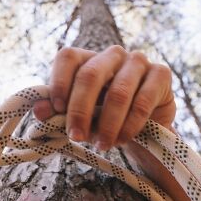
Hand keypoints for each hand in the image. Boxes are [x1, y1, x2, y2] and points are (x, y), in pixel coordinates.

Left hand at [33, 45, 200, 200]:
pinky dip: (129, 125)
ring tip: (103, 145)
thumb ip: (58, 111)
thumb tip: (39, 110)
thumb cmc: (105, 117)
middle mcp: (112, 54)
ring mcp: (138, 61)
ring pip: (117, 91)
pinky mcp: (161, 74)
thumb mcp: (79, 116)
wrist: (144, 128)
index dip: (59, 82)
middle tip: (77, 137)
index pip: (67, 57)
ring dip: (107, 124)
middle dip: (80, 110)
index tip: (55, 110)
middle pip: (90, 74)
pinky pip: (142, 101)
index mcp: (87, 58)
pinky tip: (122, 139)